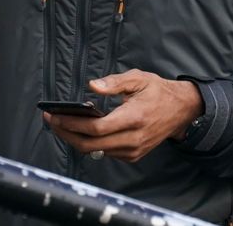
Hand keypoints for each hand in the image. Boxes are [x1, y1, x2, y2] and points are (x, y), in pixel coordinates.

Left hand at [43, 69, 202, 162]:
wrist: (181, 111)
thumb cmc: (158, 92)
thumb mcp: (139, 78)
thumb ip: (114, 82)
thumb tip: (91, 85)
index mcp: (134, 117)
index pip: (97, 128)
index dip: (73, 124)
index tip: (55, 116)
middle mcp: (133, 138)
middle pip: (91, 145)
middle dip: (67, 134)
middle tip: (51, 121)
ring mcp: (133, 150)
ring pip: (95, 151)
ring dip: (75, 139)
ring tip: (61, 124)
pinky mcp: (133, 155)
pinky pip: (105, 153)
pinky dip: (90, 143)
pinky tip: (81, 130)